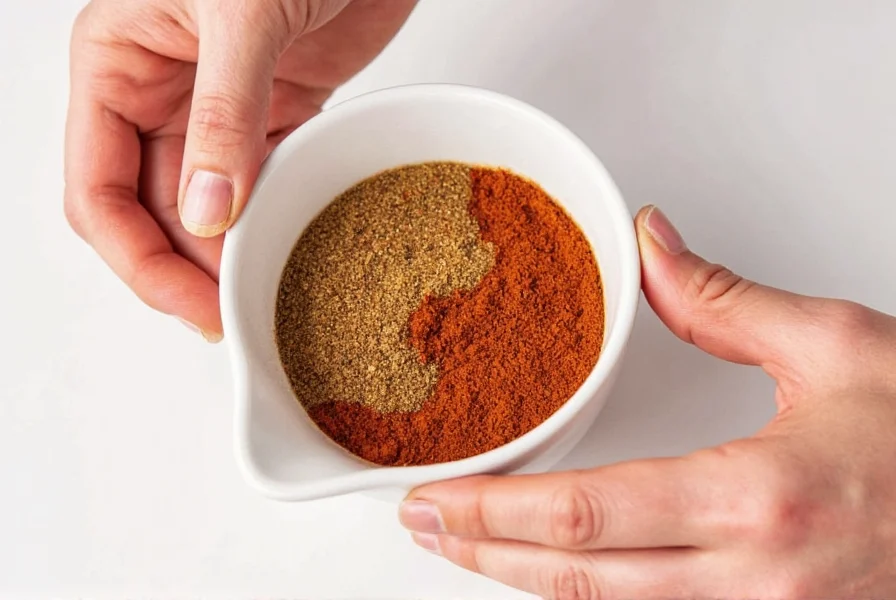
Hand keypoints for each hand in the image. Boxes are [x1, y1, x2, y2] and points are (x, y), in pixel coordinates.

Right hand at [64, 0, 415, 338]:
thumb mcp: (242, 12)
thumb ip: (223, 114)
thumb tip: (206, 211)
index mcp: (116, 65)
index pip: (99, 192)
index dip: (138, 260)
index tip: (193, 304)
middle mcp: (160, 93)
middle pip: (153, 214)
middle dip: (187, 271)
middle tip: (236, 317)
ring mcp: (219, 108)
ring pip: (207, 208)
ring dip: (231, 255)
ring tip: (265, 297)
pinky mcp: (277, 112)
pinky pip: (261, 183)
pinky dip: (272, 220)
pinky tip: (290, 252)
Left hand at [399, 206, 895, 598]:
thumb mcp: (836, 346)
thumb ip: (723, 299)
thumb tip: (652, 243)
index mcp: (757, 501)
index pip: (582, 515)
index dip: (493, 511)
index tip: (434, 499)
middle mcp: (754, 580)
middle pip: (575, 580)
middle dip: (483, 554)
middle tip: (421, 527)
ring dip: (524, 578)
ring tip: (465, 545)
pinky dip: (590, 594)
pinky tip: (556, 568)